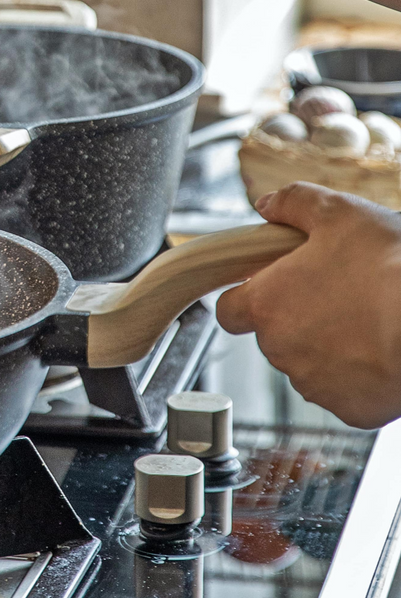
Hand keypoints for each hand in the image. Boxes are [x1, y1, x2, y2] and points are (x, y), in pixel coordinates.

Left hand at [216, 183, 400, 428]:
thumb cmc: (389, 264)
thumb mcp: (337, 212)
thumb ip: (292, 204)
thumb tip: (267, 205)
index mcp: (266, 304)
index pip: (229, 311)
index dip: (246, 298)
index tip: (267, 288)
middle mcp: (281, 349)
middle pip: (273, 335)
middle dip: (294, 317)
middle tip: (333, 294)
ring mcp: (316, 384)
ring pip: (308, 364)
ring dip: (325, 346)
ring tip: (364, 318)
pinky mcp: (352, 410)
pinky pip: (344, 392)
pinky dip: (357, 376)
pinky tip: (380, 348)